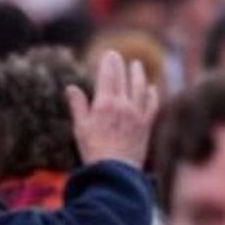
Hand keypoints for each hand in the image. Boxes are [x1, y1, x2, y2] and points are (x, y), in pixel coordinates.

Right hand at [68, 51, 159, 168]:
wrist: (115, 170)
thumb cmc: (93, 150)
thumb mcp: (80, 128)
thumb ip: (78, 105)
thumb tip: (71, 87)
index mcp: (104, 104)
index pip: (107, 77)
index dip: (108, 64)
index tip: (109, 54)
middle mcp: (123, 105)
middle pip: (123, 79)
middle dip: (120, 65)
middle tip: (118, 56)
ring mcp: (137, 113)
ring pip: (139, 87)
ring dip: (138, 74)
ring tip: (137, 64)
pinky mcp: (146, 123)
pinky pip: (152, 104)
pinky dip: (152, 94)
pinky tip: (152, 87)